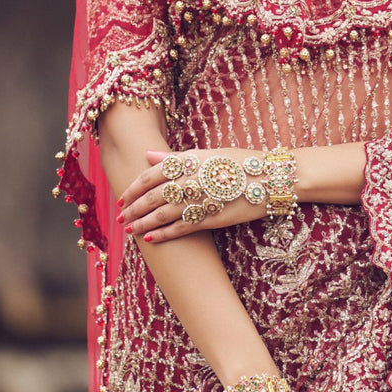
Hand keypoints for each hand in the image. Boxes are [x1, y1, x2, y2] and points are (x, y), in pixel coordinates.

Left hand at [117, 148, 266, 243]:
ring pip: (161, 215)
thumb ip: (176, 157)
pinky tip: (151, 238)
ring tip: (129, 229)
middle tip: (120, 217)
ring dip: (142, 223)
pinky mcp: (210, 218)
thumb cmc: (241, 162)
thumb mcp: (208, 153)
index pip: (150, 176)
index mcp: (187, 161)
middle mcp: (190, 180)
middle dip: (132, 209)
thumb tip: (148, 155)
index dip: (133, 188)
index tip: (123, 197)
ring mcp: (199, 200)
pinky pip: (180, 228)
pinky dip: (163, 234)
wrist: (270, 178)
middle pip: (151, 197)